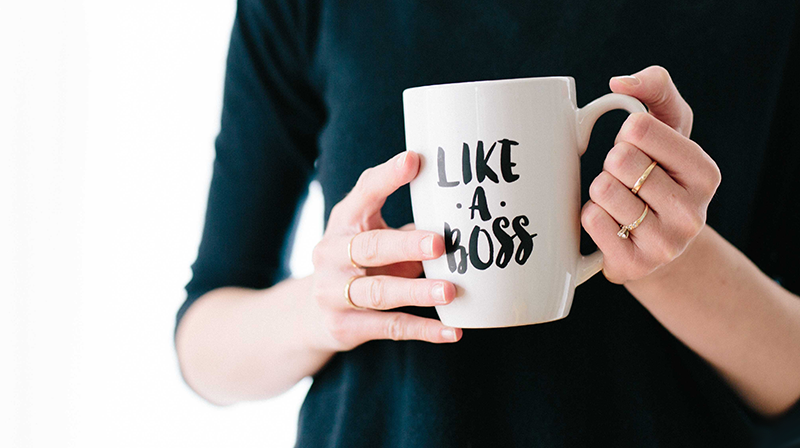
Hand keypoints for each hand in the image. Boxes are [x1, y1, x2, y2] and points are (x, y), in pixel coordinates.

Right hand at [308, 151, 462, 351]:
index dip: (387, 177)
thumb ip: (407, 225)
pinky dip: (424, 330)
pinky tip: (452, 331)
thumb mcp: (373, 235)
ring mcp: (333, 293)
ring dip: (417, 291)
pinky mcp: (345, 327)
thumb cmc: (359, 263)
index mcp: (343, 222)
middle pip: (370, 247)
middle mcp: (331, 255)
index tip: (414, 161)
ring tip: (450, 291)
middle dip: (406, 245)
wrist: (311, 314)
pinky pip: (390, 328)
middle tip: (440, 243)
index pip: (363, 194)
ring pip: (379, 292)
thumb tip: (463, 214)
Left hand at [581, 66, 721, 283]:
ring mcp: (665, 244)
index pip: (638, 129)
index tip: (637, 148)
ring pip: (602, 190)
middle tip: (626, 179)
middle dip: (612, 163)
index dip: (626, 134)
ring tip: (619, 202)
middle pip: (618, 160)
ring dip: (599, 190)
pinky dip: (589, 215)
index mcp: (705, 173)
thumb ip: (655, 89)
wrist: (656, 244)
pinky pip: (591, 220)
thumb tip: (620, 82)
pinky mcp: (634, 265)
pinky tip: (610, 224)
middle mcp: (692, 212)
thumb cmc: (659, 174)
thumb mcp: (669, 127)